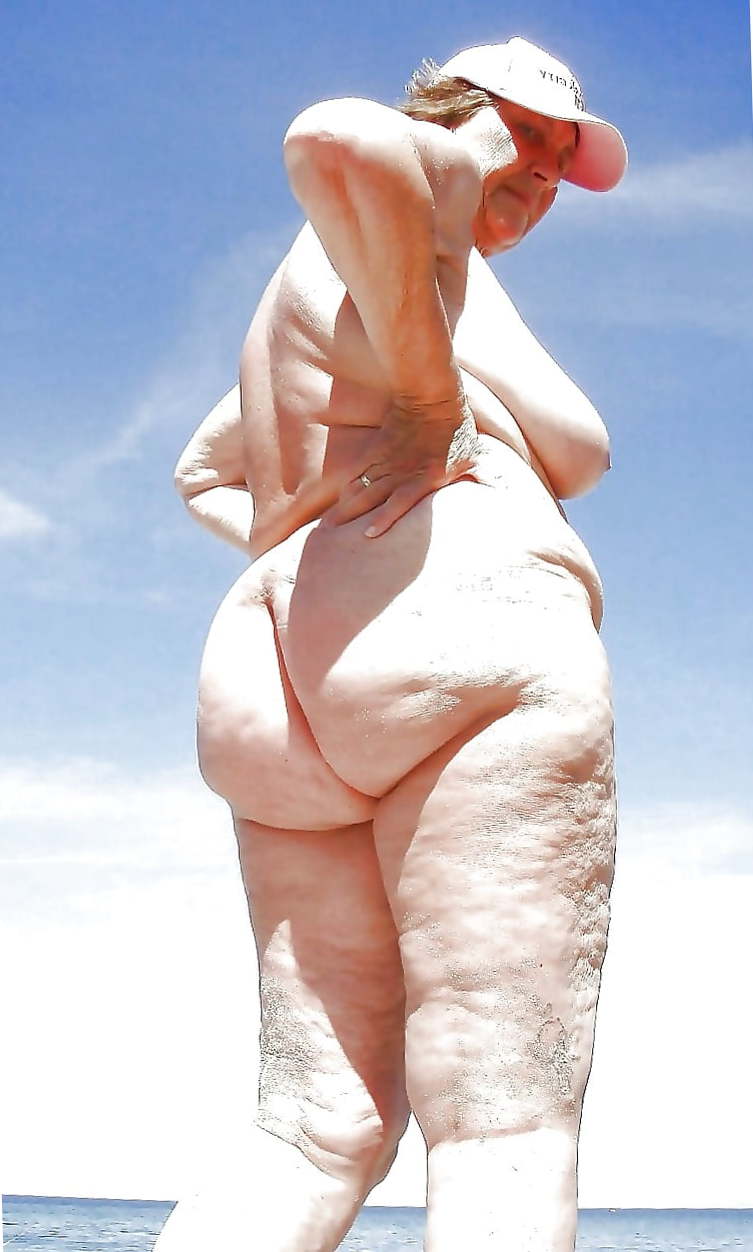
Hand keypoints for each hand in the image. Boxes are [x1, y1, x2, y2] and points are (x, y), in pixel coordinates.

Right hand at [330, 394, 489, 536]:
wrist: (431, 395)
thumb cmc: (456, 428)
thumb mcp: (474, 455)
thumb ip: (483, 476)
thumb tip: (502, 488)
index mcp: (424, 477)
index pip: (400, 503)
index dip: (383, 519)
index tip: (367, 535)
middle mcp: (400, 472)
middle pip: (369, 498)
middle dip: (349, 517)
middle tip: (330, 536)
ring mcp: (386, 461)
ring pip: (360, 486)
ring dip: (344, 505)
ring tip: (328, 525)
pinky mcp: (377, 451)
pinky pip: (359, 471)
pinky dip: (348, 486)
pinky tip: (339, 498)